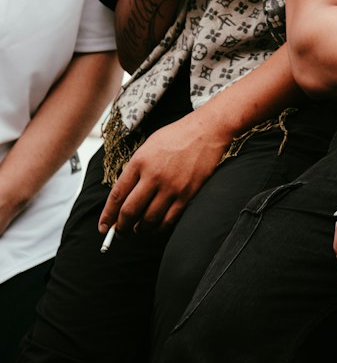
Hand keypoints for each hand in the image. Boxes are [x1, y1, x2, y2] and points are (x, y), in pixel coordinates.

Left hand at [98, 113, 230, 233]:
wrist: (207, 130)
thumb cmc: (177, 136)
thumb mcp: (148, 146)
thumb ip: (135, 170)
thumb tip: (124, 197)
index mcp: (139, 162)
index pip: (117, 195)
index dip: (108, 215)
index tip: (103, 227)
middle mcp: (153, 175)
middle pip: (130, 211)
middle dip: (121, 227)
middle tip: (119, 232)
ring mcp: (171, 186)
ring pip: (149, 219)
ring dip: (140, 229)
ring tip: (138, 229)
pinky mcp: (187, 193)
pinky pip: (169, 219)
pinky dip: (160, 228)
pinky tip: (156, 227)